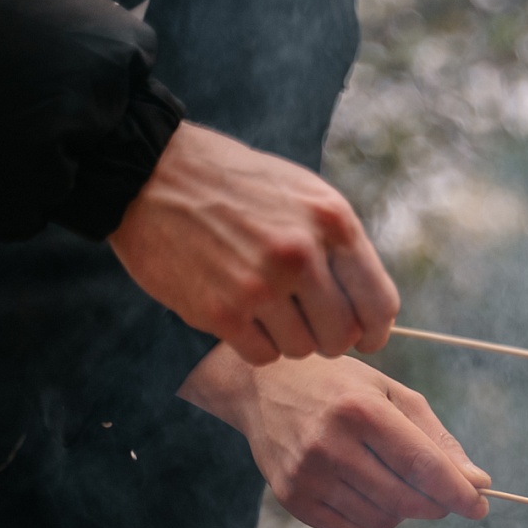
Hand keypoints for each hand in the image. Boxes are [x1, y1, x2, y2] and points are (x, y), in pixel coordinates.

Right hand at [110, 124, 400, 364]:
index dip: (376, 330)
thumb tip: (371, 310)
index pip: (380, 303)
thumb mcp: (303, 194)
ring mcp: (259, 285)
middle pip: (342, 336)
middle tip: (306, 322)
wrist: (147, 171)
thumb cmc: (233, 184)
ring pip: (302, 350)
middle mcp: (300, 254)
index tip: (366, 336)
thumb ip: (340, 245)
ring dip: (288, 338)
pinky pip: (262, 355)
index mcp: (331, 221)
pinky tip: (240, 314)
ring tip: (264, 307)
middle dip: (329, 337)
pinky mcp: (219, 311)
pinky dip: (255, 344)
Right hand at [178, 345, 491, 527]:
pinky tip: (362, 488)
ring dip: (401, 509)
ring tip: (388, 476)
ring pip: (383, 520)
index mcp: (361, 410)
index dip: (458, 492)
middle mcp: (330, 444)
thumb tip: (477, 483)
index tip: (480, 506)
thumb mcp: (391, 393)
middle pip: (407, 500)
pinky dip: (371, 518)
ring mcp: (307, 475)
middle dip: (435, 503)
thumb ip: (436, 438)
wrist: (260, 386)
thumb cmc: (340, 386)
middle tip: (441, 491)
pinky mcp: (291, 497)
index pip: (422, 466)